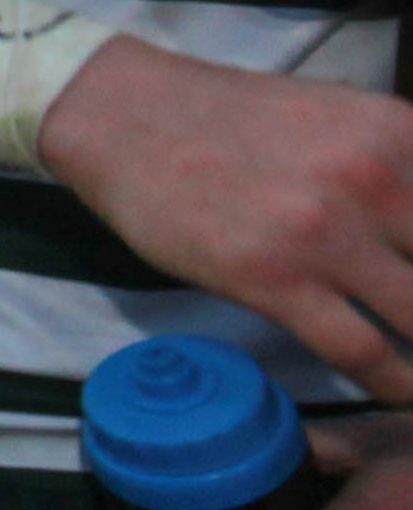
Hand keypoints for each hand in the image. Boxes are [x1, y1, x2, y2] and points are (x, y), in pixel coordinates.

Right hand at [38, 35, 412, 396]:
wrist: (124, 117)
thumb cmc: (229, 120)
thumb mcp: (342, 118)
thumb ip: (401, 165)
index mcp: (400, 135)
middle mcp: (376, 179)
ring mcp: (323, 233)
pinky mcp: (272, 279)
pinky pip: (361, 350)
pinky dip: (395, 384)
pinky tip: (400, 392)